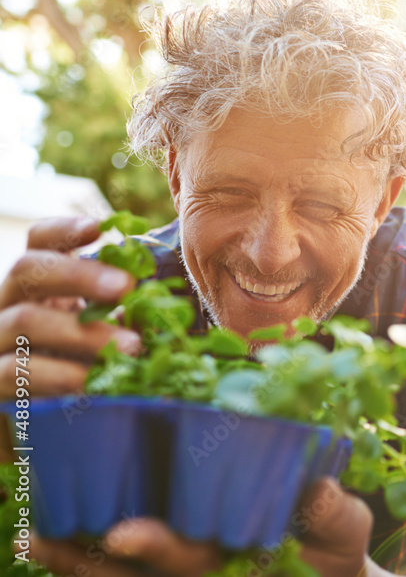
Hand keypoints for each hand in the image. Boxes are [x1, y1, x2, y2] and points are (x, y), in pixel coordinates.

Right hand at [0, 217, 140, 400]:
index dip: (64, 229)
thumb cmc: (81, 358)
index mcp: (40, 282)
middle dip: (79, 274)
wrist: (41, 410)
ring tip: (132, 346)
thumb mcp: (100, 327)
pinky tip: (94, 382)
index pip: (38, 240)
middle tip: (127, 287)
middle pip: (27, 269)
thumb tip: (159, 304)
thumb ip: (121, 310)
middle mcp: (9, 301)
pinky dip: (61, 375)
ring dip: (83, 332)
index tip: (99, 228)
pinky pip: (20, 371)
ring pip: (26, 321)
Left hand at [30, 478, 374, 576]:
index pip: (192, 559)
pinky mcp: (172, 567)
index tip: (122, 531)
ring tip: (34, 534)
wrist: (326, 575)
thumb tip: (317, 494)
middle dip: (90, 561)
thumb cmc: (336, 550)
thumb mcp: (349, 532)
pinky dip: (83, 555)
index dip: (158, 545)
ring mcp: (182, 575)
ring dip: (72, 560)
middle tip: (47, 537)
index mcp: (238, 567)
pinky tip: (50, 533)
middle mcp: (201, 575)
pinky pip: (119, 572)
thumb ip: (333, 517)